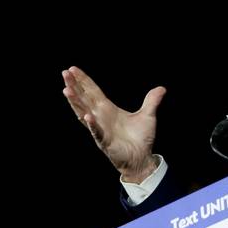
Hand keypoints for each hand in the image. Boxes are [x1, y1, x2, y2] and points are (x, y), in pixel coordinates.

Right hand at [62, 66, 165, 183]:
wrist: (142, 158)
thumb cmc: (141, 139)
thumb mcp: (148, 116)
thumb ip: (152, 101)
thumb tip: (162, 88)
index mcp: (108, 109)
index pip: (92, 91)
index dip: (83, 80)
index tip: (72, 69)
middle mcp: (100, 117)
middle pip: (84, 98)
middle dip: (74, 86)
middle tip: (65, 73)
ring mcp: (100, 129)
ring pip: (84, 113)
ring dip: (75, 102)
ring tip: (67, 90)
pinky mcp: (105, 142)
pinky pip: (97, 132)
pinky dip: (92, 125)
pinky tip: (87, 115)